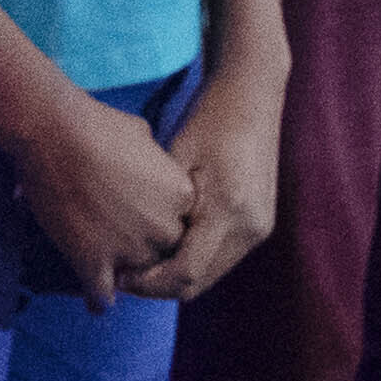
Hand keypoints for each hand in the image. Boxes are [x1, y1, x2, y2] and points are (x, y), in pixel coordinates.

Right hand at [11, 91, 197, 314]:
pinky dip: (98, 299)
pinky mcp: (93, 263)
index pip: (184, 223)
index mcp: (182, 196)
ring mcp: (129, 249)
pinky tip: (94, 299)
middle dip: (148, 246)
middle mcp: (162, 228)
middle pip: (165, 252)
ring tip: (107, 267)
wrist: (55, 134)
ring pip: (137, 276)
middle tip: (123, 237)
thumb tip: (151, 167)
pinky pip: (103, 297)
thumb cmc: (98, 125)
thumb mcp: (144, 137)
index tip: (145, 216)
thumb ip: (156, 163)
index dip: (164, 220)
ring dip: (123, 272)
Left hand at [129, 72, 284, 300]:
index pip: (186, 273)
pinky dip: (195, 260)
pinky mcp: (261, 224)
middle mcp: (251, 227)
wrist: (253, 94)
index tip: (119, 277)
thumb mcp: (175, 162)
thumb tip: (132, 252)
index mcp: (228, 209)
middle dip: (160, 286)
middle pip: (200, 284)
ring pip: (212, 275)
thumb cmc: (209, 119)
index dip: (148, 284)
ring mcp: (260, 228)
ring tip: (143, 261)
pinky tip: (169, 246)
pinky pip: (223, 258)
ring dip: (178, 275)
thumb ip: (161, 211)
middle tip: (125, 275)